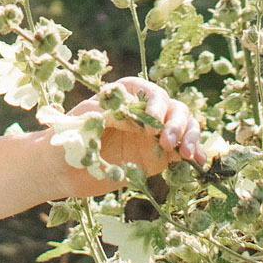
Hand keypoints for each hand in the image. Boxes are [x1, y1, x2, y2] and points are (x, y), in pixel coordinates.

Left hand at [71, 76, 203, 178]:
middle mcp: (143, 112)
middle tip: (167, 141)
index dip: (155, 102)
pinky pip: (182, 151)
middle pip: (172, 108)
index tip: (151, 120)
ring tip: (186, 154)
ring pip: (184, 126)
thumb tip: (128, 113)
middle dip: (175, 122)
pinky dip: (194, 154)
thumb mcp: (82, 122)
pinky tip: (199, 162)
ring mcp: (153, 134)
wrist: (63, 170)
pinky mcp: (158, 156)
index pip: (148, 91)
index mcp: (124, 97)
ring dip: (190, 136)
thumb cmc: (67, 138)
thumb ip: (106, 114)